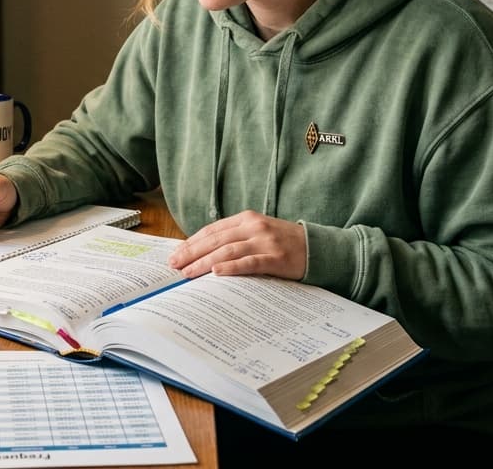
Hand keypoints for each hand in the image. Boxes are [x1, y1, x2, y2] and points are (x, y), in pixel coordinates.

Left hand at [167, 210, 306, 279]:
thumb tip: (203, 253)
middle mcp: (254, 227)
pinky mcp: (276, 258)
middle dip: (192, 253)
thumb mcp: (258, 233)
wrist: (318, 248)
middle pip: (216, 240)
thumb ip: (235, 238)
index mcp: (247, 219)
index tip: (175, 254)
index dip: (192, 242)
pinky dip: (231, 267)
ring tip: (188, 273)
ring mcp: (266, 242)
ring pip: (228, 251)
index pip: (212, 230)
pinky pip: (249, 263)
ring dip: (204, 262)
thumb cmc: (283, 244)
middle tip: (174, 265)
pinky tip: (216, 272)